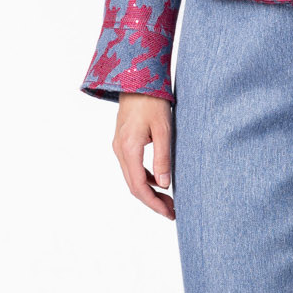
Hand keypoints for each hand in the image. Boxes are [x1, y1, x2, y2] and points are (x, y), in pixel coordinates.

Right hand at [113, 92, 174, 219]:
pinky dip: (145, 179)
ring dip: (149, 191)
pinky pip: (132, 167)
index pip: (139, 186)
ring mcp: (119, 146)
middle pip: (134, 186)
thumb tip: (164, 185)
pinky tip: (160, 182)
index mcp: (129, 149)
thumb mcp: (163, 129)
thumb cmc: (153, 101)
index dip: (154, 203)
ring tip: (169, 201)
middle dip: (153, 202)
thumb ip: (163, 158)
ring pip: (132, 178)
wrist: (137, 79)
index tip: (169, 213)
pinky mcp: (123, 142)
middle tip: (172, 212)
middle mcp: (120, 150)